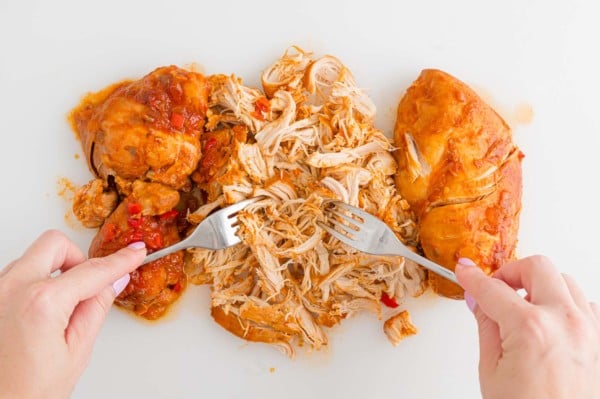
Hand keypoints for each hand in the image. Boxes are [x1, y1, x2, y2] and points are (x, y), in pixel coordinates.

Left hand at [0, 230, 145, 398]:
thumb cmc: (27, 393)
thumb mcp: (76, 351)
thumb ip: (96, 308)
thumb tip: (112, 282)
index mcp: (41, 303)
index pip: (92, 271)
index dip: (120, 261)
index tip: (134, 252)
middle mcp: (11, 289)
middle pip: (55, 244)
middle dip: (77, 259)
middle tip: (88, 286)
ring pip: (33, 257)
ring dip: (54, 272)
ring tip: (60, 309)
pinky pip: (17, 274)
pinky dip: (35, 283)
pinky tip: (42, 312)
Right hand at [456, 255, 599, 398]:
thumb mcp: (492, 371)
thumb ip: (487, 326)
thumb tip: (480, 301)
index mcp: (531, 328)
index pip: (492, 289)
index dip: (472, 278)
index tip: (465, 272)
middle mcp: (566, 322)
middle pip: (537, 267)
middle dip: (512, 273)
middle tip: (497, 288)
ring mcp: (591, 331)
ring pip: (566, 282)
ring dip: (542, 288)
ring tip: (525, 309)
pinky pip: (588, 306)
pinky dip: (567, 307)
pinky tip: (552, 323)